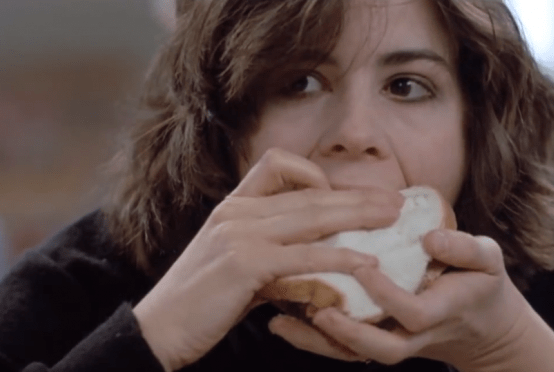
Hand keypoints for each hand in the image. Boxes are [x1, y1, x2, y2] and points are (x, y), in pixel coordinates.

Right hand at [133, 148, 403, 370]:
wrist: (159, 330)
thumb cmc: (200, 302)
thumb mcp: (234, 265)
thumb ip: (271, 253)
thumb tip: (315, 260)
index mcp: (233, 205)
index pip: (277, 164)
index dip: (315, 173)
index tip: (345, 193)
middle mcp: (237, 212)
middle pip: (309, 193)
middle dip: (356, 196)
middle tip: (393, 201)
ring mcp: (240, 234)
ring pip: (312, 216)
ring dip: (358, 216)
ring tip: (391, 219)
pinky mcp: (245, 264)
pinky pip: (304, 256)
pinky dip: (340, 258)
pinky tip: (367, 263)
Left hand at [269, 230, 553, 371]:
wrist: (479, 323)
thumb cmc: (480, 282)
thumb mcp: (486, 259)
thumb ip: (464, 248)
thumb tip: (429, 237)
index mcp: (443, 310)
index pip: (414, 312)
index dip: (389, 294)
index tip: (363, 267)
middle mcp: (416, 334)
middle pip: (381, 347)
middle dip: (347, 333)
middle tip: (316, 310)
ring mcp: (395, 340)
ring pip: (356, 353)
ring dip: (319, 341)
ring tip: (281, 321)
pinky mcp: (377, 337)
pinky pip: (344, 347)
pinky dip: (313, 339)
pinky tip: (281, 322)